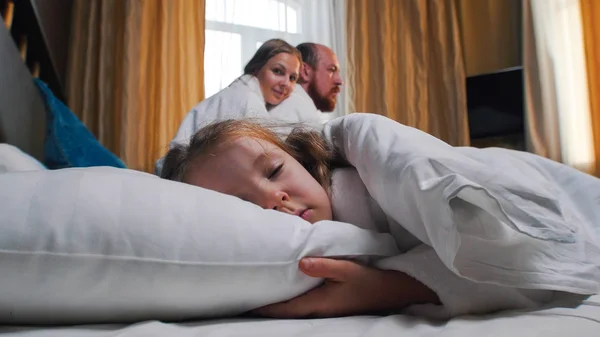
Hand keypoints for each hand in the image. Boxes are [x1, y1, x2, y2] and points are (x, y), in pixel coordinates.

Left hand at [250, 257, 438, 318]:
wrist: (391, 291)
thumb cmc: (369, 280)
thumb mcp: (348, 269)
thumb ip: (324, 266)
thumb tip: (300, 263)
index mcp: (319, 304)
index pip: (286, 309)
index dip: (266, 308)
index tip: (248, 304)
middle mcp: (318, 309)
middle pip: (286, 312)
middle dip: (268, 307)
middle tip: (248, 297)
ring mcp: (324, 309)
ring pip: (294, 308)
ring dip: (279, 303)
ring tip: (262, 293)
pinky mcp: (329, 304)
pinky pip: (304, 304)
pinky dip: (291, 299)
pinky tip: (287, 290)